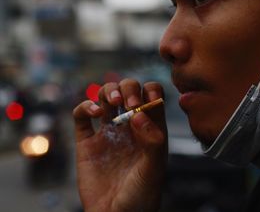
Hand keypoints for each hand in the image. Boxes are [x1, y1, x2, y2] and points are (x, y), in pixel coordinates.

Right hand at [72, 79, 167, 211]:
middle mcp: (129, 126)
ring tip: (111, 103)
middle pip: (128, 90)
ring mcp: (108, 132)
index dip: (149, 90)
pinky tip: (93, 112)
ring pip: (106, 97)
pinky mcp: (87, 142)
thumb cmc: (141, 195)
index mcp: (150, 128)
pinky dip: (84, 106)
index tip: (144, 101)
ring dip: (108, 91)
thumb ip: (153, 140)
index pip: (152, 95)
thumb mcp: (154, 168)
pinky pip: (81, 116)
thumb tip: (140, 114)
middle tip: (128, 103)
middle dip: (128, 88)